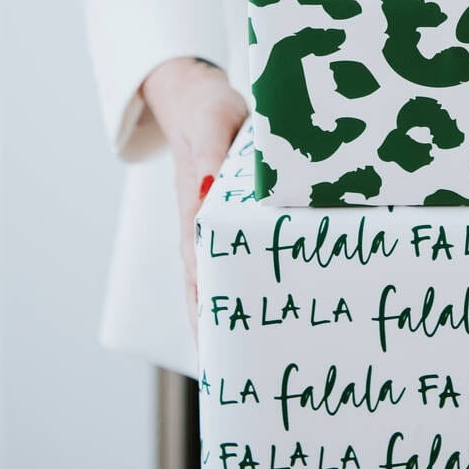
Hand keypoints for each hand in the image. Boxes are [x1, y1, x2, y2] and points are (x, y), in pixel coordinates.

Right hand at [141, 57, 247, 338]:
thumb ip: (210, 153)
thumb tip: (209, 189)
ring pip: (221, 276)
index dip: (205, 310)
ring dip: (232, 311)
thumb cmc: (206, 111)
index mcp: (195, 209)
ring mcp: (214, 222)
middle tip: (238, 372)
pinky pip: (238, 254)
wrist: (197, 96)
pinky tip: (273, 302)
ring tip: (256, 354)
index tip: (214, 348)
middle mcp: (201, 224)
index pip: (198, 270)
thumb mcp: (213, 123)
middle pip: (205, 287)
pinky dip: (249, 280)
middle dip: (218, 328)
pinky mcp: (230, 212)